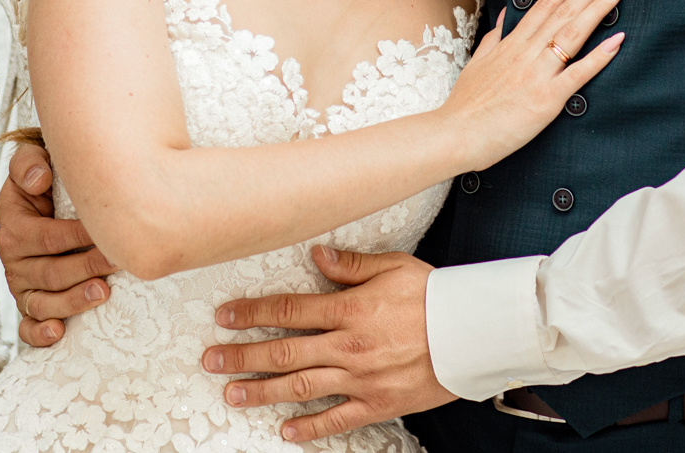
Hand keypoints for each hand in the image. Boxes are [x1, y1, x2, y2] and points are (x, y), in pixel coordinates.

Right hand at [0, 142, 117, 345]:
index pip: (46, 237)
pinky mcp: (28, 306)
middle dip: (86, 268)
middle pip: (51, 272)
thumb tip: (38, 178)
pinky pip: (27, 328)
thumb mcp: (33, 162)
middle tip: (118, 262)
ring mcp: (21, 286)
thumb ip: (29, 163)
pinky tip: (59, 333)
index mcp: (13, 226)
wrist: (46, 201)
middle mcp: (13, 260)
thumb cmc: (46, 182)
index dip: (76, 236)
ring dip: (73, 301)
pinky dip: (39, 334)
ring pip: (43, 302)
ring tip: (103, 293)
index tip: (105, 233)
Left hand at [202, 247, 453, 441]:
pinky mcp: (378, 403)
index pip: (289, 311)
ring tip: (232, 393)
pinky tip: (285, 430)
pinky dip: (310, 428)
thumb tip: (317, 255)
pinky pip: (337, 420)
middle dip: (242, 356)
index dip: (252, 314)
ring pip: (300, 388)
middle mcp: (348, 346)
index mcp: (350, 310)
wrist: (473, 334)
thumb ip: (351, 264)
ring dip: (262, 391)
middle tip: (210, 359)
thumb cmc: (435, 296)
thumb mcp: (394, 266)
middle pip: (284, 353)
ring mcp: (361, 379)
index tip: (225, 316)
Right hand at [442, 0, 625, 170]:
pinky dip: (599, 56)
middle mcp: (526, 53)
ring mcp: (537, 74)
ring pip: (572, 33)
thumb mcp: (477, 63)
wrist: (454, 135)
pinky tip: (618, 39)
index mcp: (511, 44)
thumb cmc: (465, 105)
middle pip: (564, 11)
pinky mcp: (546, 99)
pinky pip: (577, 74)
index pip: (546, 4)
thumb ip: (494, 38)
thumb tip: (506, 15)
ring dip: (598, 7)